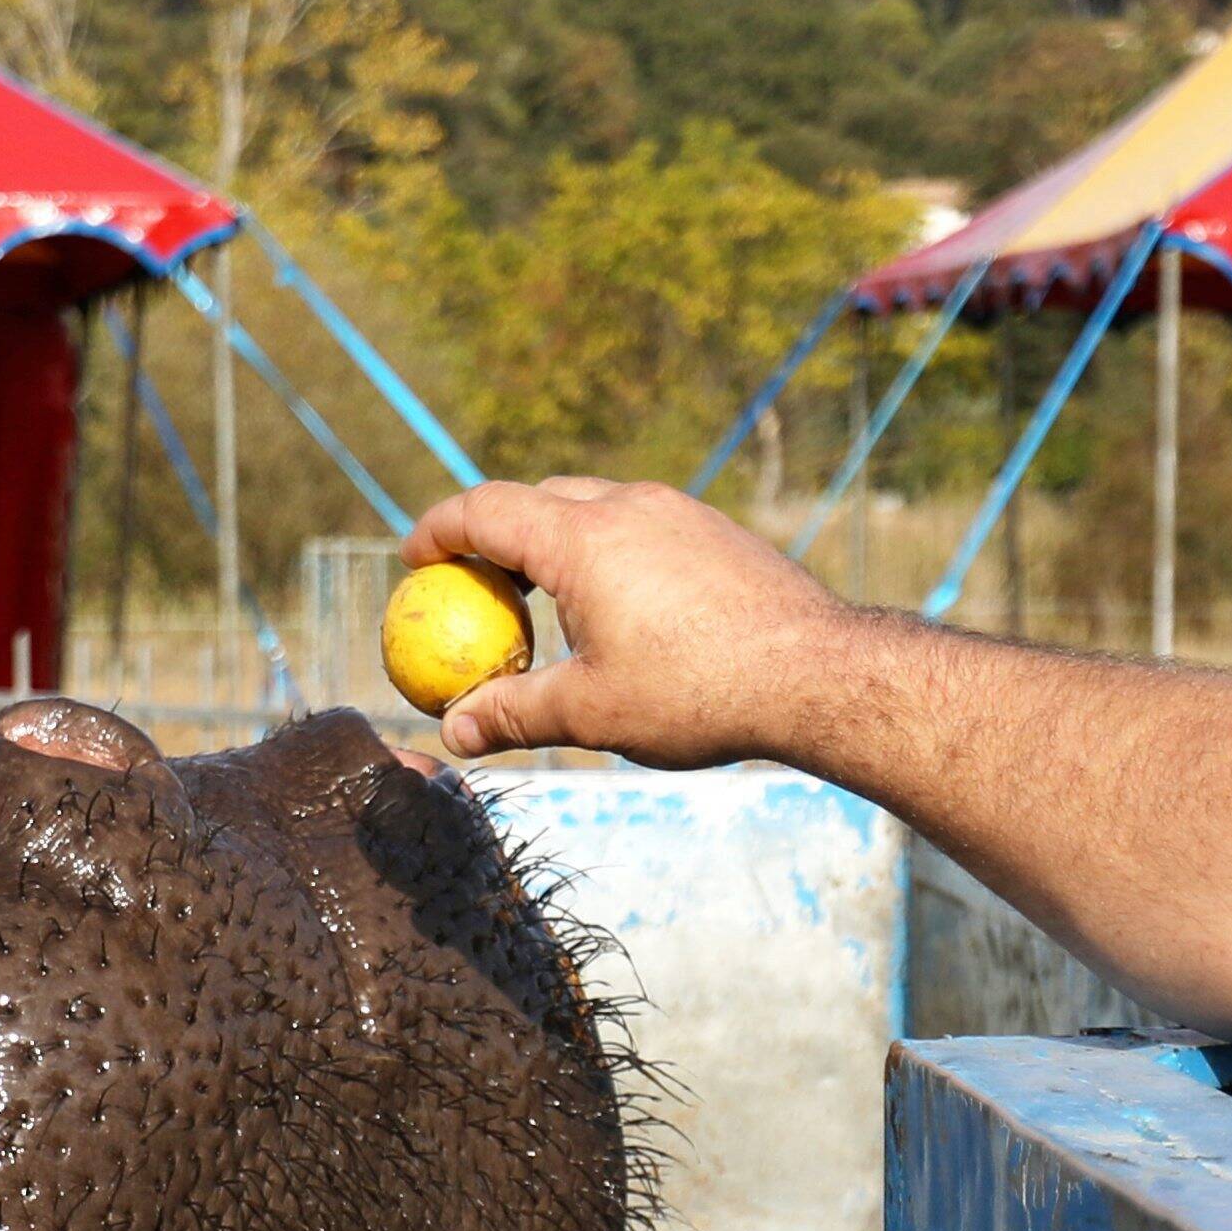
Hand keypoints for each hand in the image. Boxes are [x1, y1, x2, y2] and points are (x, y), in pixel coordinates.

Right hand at [408, 476, 860, 770]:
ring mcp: (679, 512)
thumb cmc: (699, 694)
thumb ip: (513, 713)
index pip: (485, 511)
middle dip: (494, 535)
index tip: (413, 560)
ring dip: (556, 544)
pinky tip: (624, 614)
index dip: (438, 531)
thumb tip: (454, 730)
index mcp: (582, 539)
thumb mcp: (591, 713)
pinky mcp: (717, 531)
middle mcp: (628, 506)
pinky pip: (643, 526)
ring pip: (595, 507)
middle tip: (474, 588)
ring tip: (547, 606)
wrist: (818, 675)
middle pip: (538, 500)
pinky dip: (609, 554)